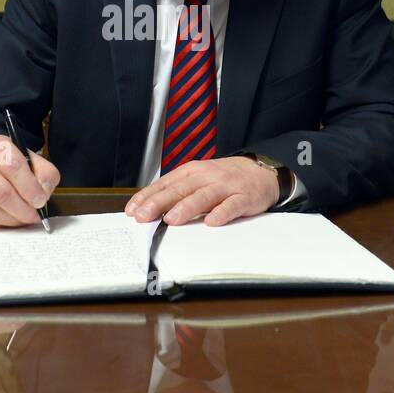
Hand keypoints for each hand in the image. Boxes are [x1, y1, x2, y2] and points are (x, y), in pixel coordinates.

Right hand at [0, 135, 59, 227]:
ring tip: (24, 218)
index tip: (40, 200)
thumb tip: (43, 193)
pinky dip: (1, 224)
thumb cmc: (13, 164)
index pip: (12, 167)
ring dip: (13, 219)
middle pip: (1, 192)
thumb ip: (45, 174)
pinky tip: (11, 218)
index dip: (29, 187)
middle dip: (23, 209)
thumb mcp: (34, 161)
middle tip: (35, 215)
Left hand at [123, 157, 276, 226]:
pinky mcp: (243, 197)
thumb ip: (178, 191)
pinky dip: (222, 213)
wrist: (261, 170)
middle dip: (159, 203)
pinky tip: (212, 222)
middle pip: (180, 190)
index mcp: (191, 172)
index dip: (147, 197)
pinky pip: (231, 206)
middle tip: (143, 216)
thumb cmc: (224, 178)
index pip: (165, 184)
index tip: (132, 210)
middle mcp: (206, 176)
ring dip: (186, 208)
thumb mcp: (198, 178)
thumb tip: (150, 208)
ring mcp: (225, 186)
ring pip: (203, 197)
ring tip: (171, 220)